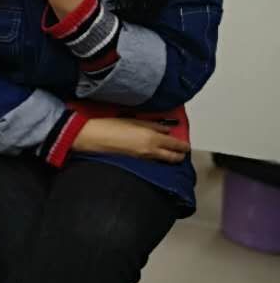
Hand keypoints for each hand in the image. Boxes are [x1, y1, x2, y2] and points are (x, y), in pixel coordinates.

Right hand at [71, 118, 189, 163]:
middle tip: (183, 151)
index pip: (176, 145)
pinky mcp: (136, 161)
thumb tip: (166, 130)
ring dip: (170, 157)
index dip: (184, 146)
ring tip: (171, 153)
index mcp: (153, 139)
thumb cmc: (111, 126)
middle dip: (180, 155)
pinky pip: (153, 161)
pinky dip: (159, 159)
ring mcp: (144, 158)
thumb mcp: (135, 121)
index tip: (186, 145)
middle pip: (173, 158)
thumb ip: (153, 126)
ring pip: (164, 161)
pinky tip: (156, 154)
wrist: (95, 138)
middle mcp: (151, 151)